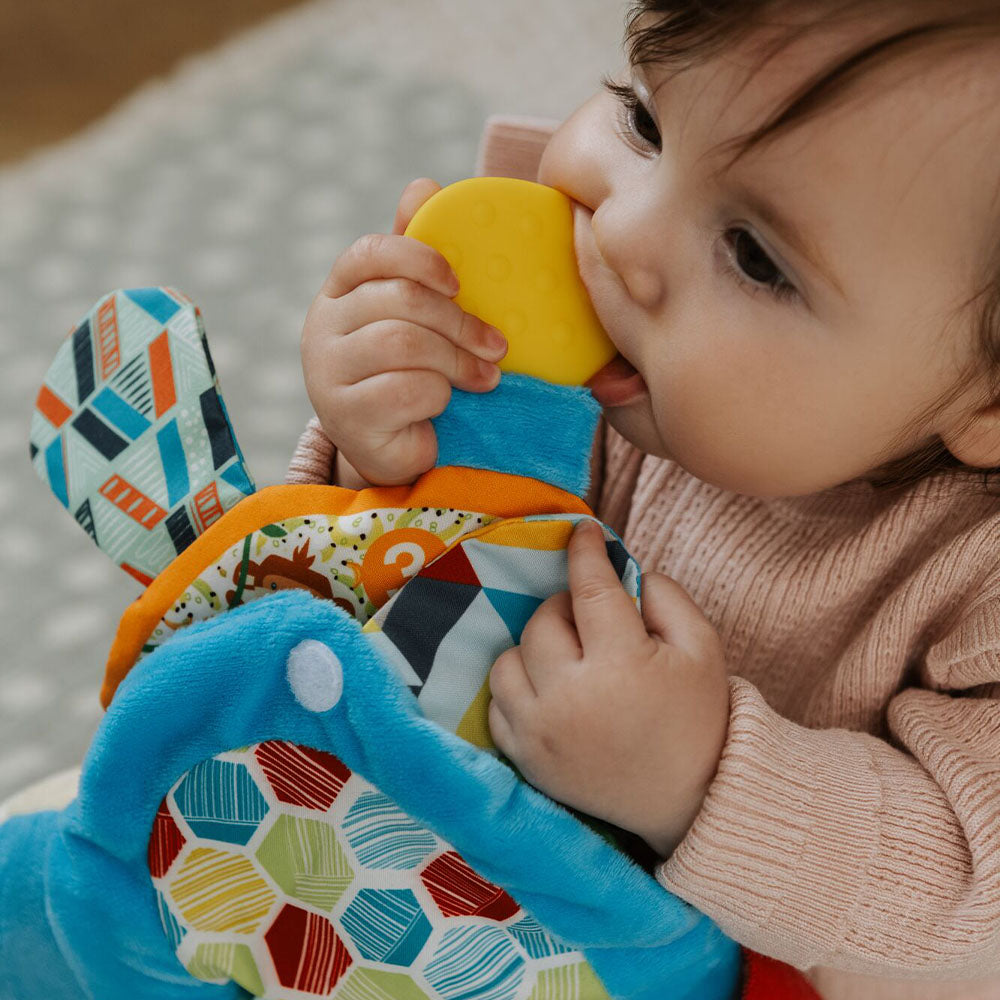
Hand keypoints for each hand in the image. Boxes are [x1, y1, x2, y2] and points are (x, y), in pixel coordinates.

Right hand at [301, 177, 507, 486]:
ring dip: (456, 361)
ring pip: (404, 344)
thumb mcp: (418, 315)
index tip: (458, 284)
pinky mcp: (345, 417)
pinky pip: (406, 390)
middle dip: (459, 323)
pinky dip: (438, 396)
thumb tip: (424, 185)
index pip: (368, 254)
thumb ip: (418, 259)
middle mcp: (322, 328)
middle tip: (497, 345)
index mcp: (339, 293)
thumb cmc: (410, 373)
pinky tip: (446, 404)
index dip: (418, 260)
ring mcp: (327, 374)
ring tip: (485, 378)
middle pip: (399, 301)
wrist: (394, 448)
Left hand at [488, 519, 730, 856]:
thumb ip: (665, 596)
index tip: (582, 531)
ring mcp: (540, 730)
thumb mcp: (703, 647)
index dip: (584, 552)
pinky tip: (549, 689)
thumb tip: (620, 568)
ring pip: (509, 658)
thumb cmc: (698, 717)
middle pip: (543, 620)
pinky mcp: (524, 758)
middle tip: (592, 619)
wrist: (690, 802)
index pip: (588, 589)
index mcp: (621, 664)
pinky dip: (517, 687)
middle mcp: (570, 696)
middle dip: (567, 607)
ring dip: (535, 647)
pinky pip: (498, 702)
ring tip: (567, 657)